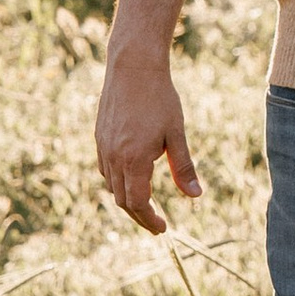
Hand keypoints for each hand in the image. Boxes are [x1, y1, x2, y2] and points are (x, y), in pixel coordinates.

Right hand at [97, 47, 202, 232]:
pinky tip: (130, 179)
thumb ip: (183, 167)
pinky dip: (117, 182)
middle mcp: (114, 157)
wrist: (132, 66)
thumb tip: (195, 196)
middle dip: (139, 216)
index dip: (149, 220)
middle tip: (157, 224)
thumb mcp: (177, 134)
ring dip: (127, 200)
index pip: (138, 203)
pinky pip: (104, 169)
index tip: (163, 228)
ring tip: (146, 205)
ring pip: (111, 186)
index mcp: (134, 160)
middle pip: (123, 200)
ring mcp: (103, 147)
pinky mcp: (99, 137)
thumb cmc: (160, 98)